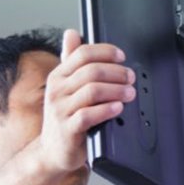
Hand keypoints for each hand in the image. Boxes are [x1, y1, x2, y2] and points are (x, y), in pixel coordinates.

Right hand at [38, 29, 135, 173]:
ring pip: (93, 90)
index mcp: (58, 76)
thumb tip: (72, 33)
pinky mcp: (67, 129)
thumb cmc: (64, 117)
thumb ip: (70, 61)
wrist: (52, 151)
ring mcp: (60, 110)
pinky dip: (107, 109)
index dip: (105, 52)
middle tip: (131, 77)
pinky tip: (118, 108)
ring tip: (130, 93)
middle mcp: (56, 90)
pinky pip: (89, 115)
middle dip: (117, 72)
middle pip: (91, 71)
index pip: (82, 54)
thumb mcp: (65, 87)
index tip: (122, 56)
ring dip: (116, 90)